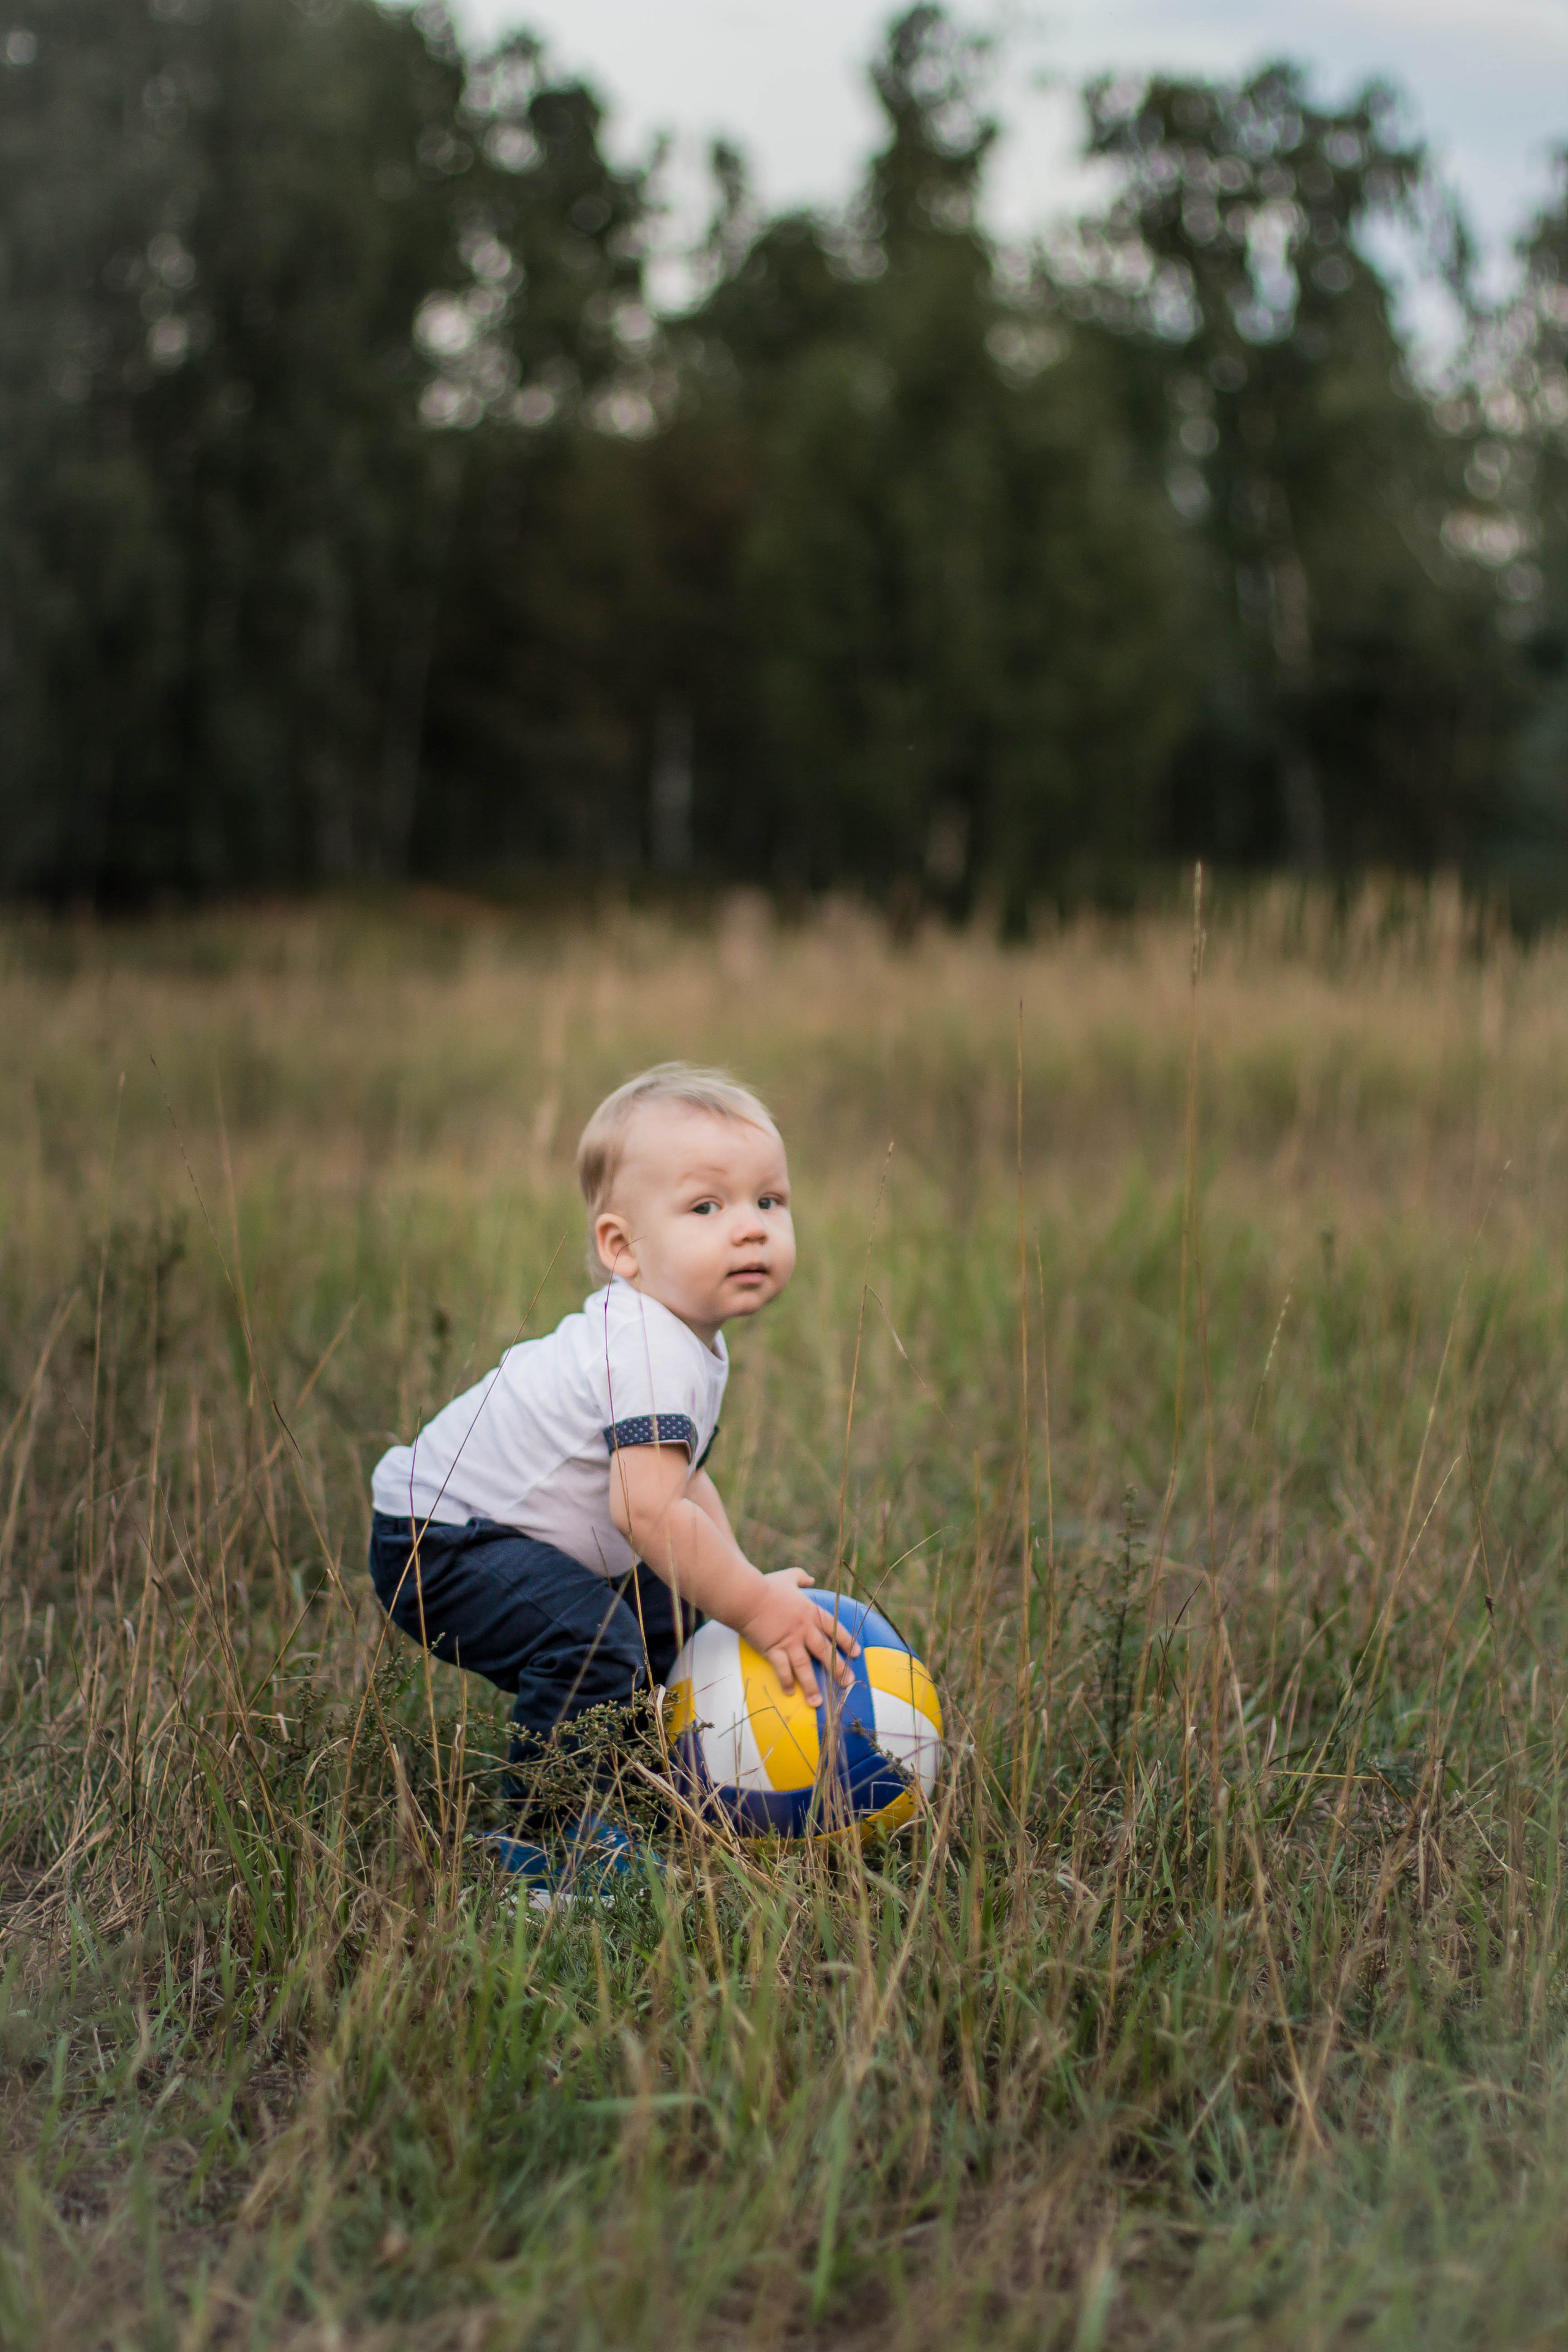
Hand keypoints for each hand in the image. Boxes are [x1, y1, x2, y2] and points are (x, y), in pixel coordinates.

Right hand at [738, 1568, 860, 1703]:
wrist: (746, 1596)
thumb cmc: (766, 1586)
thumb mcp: (787, 1577)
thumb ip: (800, 1577)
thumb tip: (810, 1578)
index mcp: (810, 1611)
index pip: (834, 1628)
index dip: (846, 1641)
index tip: (856, 1653)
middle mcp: (804, 1628)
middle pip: (825, 1651)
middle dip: (838, 1668)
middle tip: (847, 1683)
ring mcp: (789, 1640)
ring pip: (805, 1666)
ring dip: (812, 1685)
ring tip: (818, 1702)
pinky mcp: (773, 1649)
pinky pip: (782, 1669)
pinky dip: (786, 1681)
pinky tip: (790, 1692)